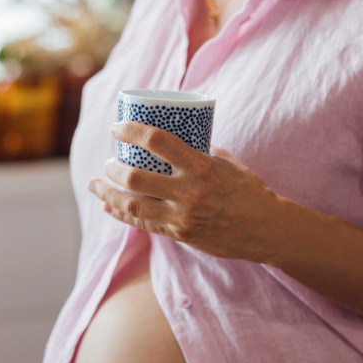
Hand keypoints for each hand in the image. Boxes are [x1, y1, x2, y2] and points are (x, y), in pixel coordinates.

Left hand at [90, 121, 284, 261]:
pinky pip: (143, 225)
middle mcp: (189, 192)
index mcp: (202, 167)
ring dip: (108, 194)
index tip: (117, 127)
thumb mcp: (229, 164)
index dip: (131, 131)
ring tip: (96, 184)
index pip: (158, 141)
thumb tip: (179, 142)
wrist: (266, 230)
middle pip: (135, 177)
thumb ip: (202, 153)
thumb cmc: (250, 191)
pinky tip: (109, 206)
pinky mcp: (180, 235)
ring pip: (132, 205)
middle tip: (109, 160)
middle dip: (113, 167)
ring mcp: (182, 217)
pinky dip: (122, 214)